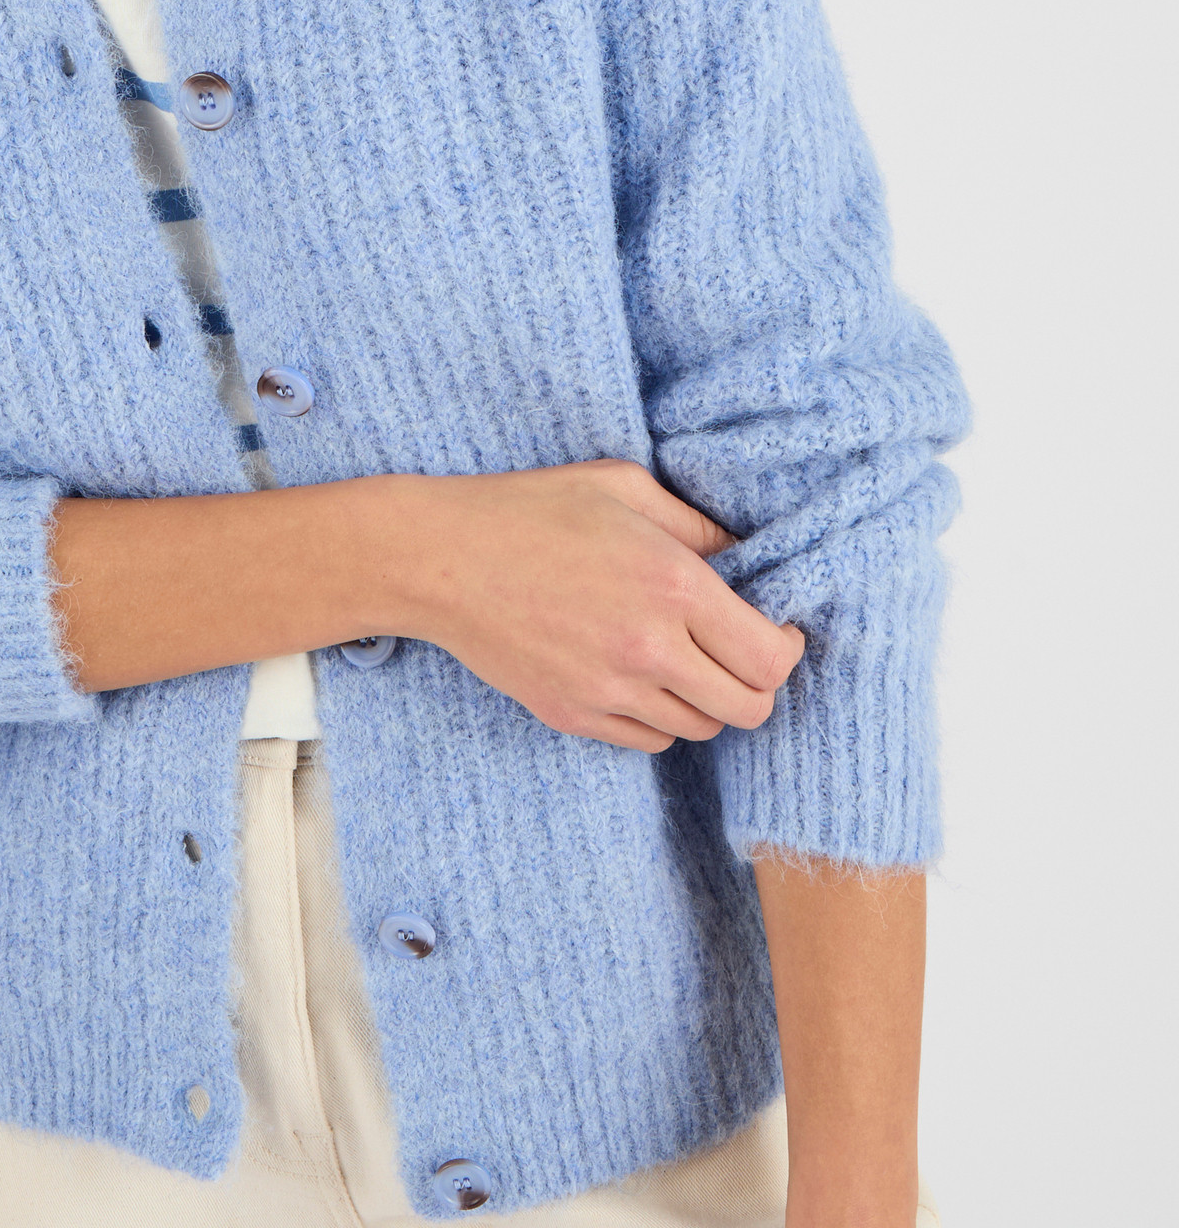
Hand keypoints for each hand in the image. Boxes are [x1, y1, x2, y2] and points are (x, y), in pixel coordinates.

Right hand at [388, 458, 803, 747]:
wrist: (439, 558)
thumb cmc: (531, 508)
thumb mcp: (624, 487)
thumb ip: (698, 525)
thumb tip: (750, 557)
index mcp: (672, 585)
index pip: (771, 657)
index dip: (788, 648)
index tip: (776, 627)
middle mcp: (648, 648)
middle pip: (748, 708)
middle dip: (757, 683)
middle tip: (736, 650)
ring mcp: (608, 690)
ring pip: (701, 728)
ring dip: (706, 698)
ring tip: (683, 657)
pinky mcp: (573, 715)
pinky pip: (650, 740)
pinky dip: (659, 716)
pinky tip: (639, 674)